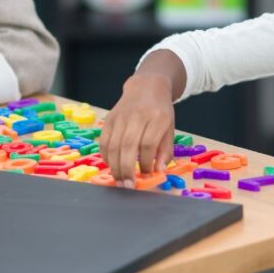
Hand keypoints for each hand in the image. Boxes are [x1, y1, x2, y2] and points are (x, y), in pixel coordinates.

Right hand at [99, 73, 176, 187]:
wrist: (146, 87)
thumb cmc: (160, 111)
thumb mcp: (170, 129)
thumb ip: (165, 151)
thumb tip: (158, 172)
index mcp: (157, 117)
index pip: (147, 144)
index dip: (146, 163)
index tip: (148, 174)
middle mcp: (137, 115)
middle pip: (127, 146)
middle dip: (126, 169)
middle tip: (128, 185)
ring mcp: (120, 116)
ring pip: (113, 145)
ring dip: (115, 167)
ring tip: (120, 180)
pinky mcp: (109, 118)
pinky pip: (104, 141)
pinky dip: (106, 157)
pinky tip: (112, 165)